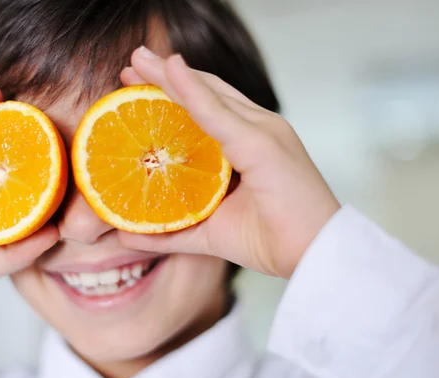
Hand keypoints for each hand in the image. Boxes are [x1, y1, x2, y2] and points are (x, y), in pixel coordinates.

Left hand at [119, 47, 339, 278]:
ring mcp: (263, 131)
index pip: (206, 110)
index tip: (137, 86)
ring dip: (170, 74)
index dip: (173, 95)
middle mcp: (258, 129)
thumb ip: (168, 230)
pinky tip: (167, 70)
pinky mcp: (262, 142)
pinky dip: (190, 89)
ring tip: (138, 58)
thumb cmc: (271, 241)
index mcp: (249, 145)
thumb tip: (124, 233)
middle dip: (166, 78)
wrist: (314, 257)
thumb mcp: (208, 232)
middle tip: (131, 64)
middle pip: (205, 93)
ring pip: (208, 94)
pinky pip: (217, 112)